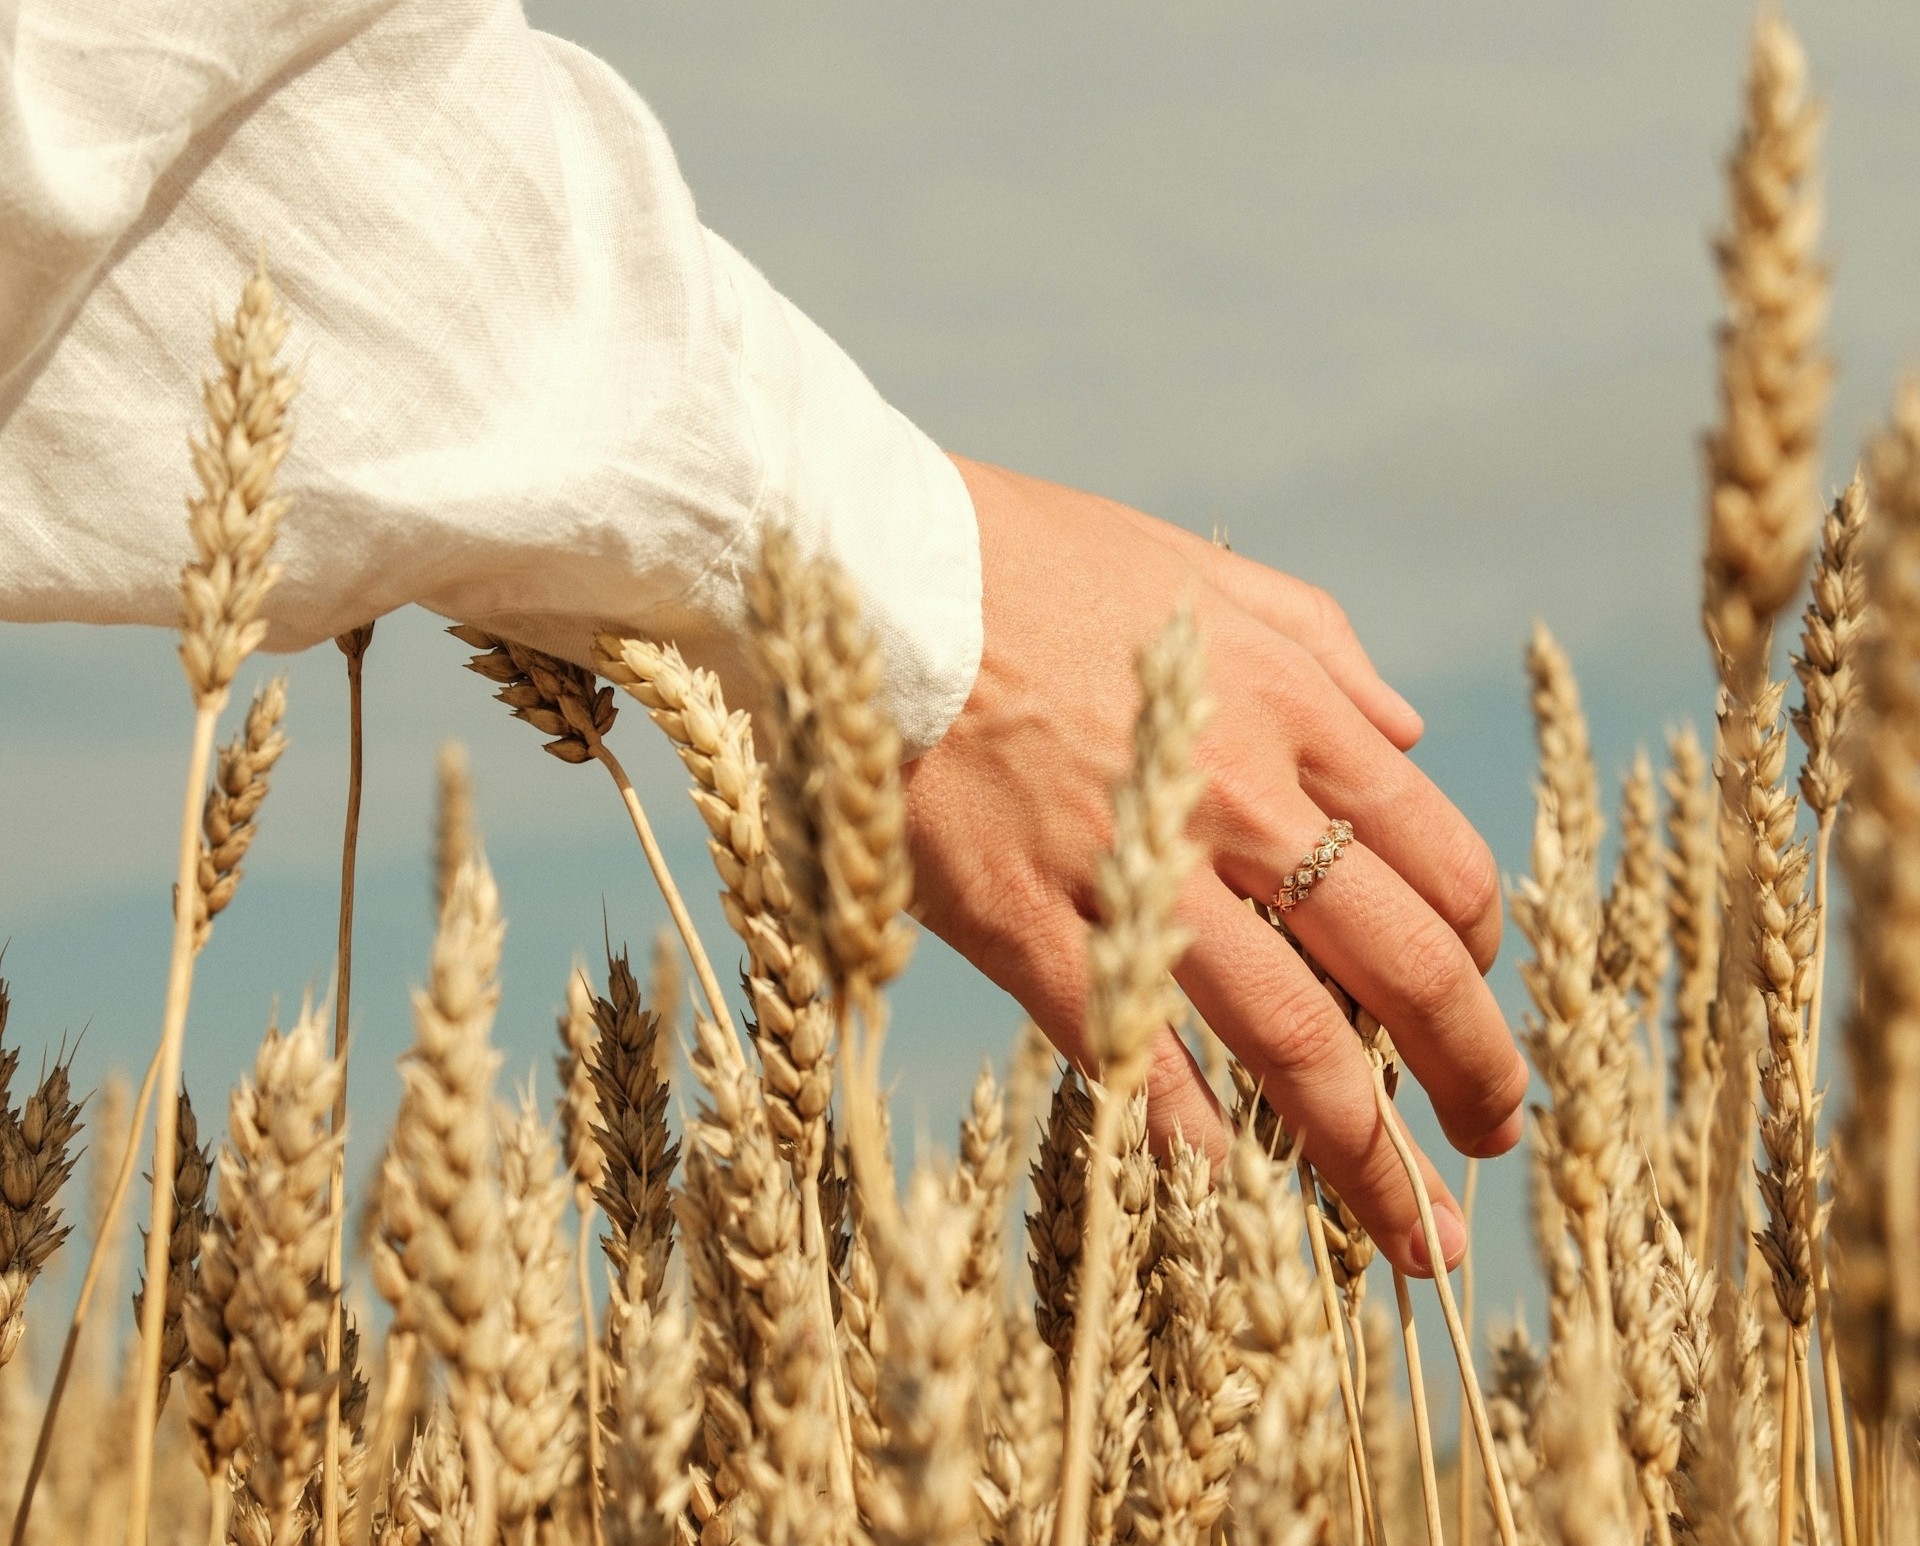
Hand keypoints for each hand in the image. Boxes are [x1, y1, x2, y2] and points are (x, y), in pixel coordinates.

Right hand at [900, 456, 1527, 1275]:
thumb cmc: (1033, 564)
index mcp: (1296, 713)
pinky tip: (1238, 1194)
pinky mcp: (1034, 929)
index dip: (1481, 954)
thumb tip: (1407, 733)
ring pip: (1297, 1042)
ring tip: (1413, 1235)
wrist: (875, 576)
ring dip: (1370, 1154)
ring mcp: (1142, 872)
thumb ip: (1322, 646)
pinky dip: (1197, 1139)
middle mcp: (1246, 802)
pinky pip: (1141, 1062)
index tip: (1474, 1001)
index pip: (1443, 864)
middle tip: (1493, 1142)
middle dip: (1472, 1073)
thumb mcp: (1203, 574)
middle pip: (1406, 968)